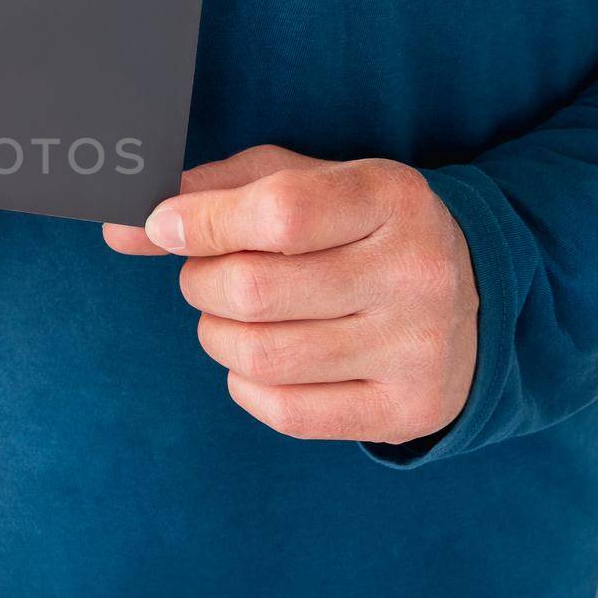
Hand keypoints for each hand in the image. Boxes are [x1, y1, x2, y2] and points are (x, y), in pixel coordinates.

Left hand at [104, 145, 477, 445]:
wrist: (472, 293)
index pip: (277, 213)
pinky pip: (285, 412)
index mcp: (391, 198)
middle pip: (254, 292)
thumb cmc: (353, 226)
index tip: (164, 226)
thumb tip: (124, 227)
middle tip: (208, 275)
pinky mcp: (407, 409)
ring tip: (235, 316)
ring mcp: (418, 348)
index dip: (201, 223)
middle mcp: (415, 273)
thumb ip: (208, 195)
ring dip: (219, 335)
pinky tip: (262, 360)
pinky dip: (247, 385)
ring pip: (261, 356)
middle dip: (201, 283)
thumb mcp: (297, 185)